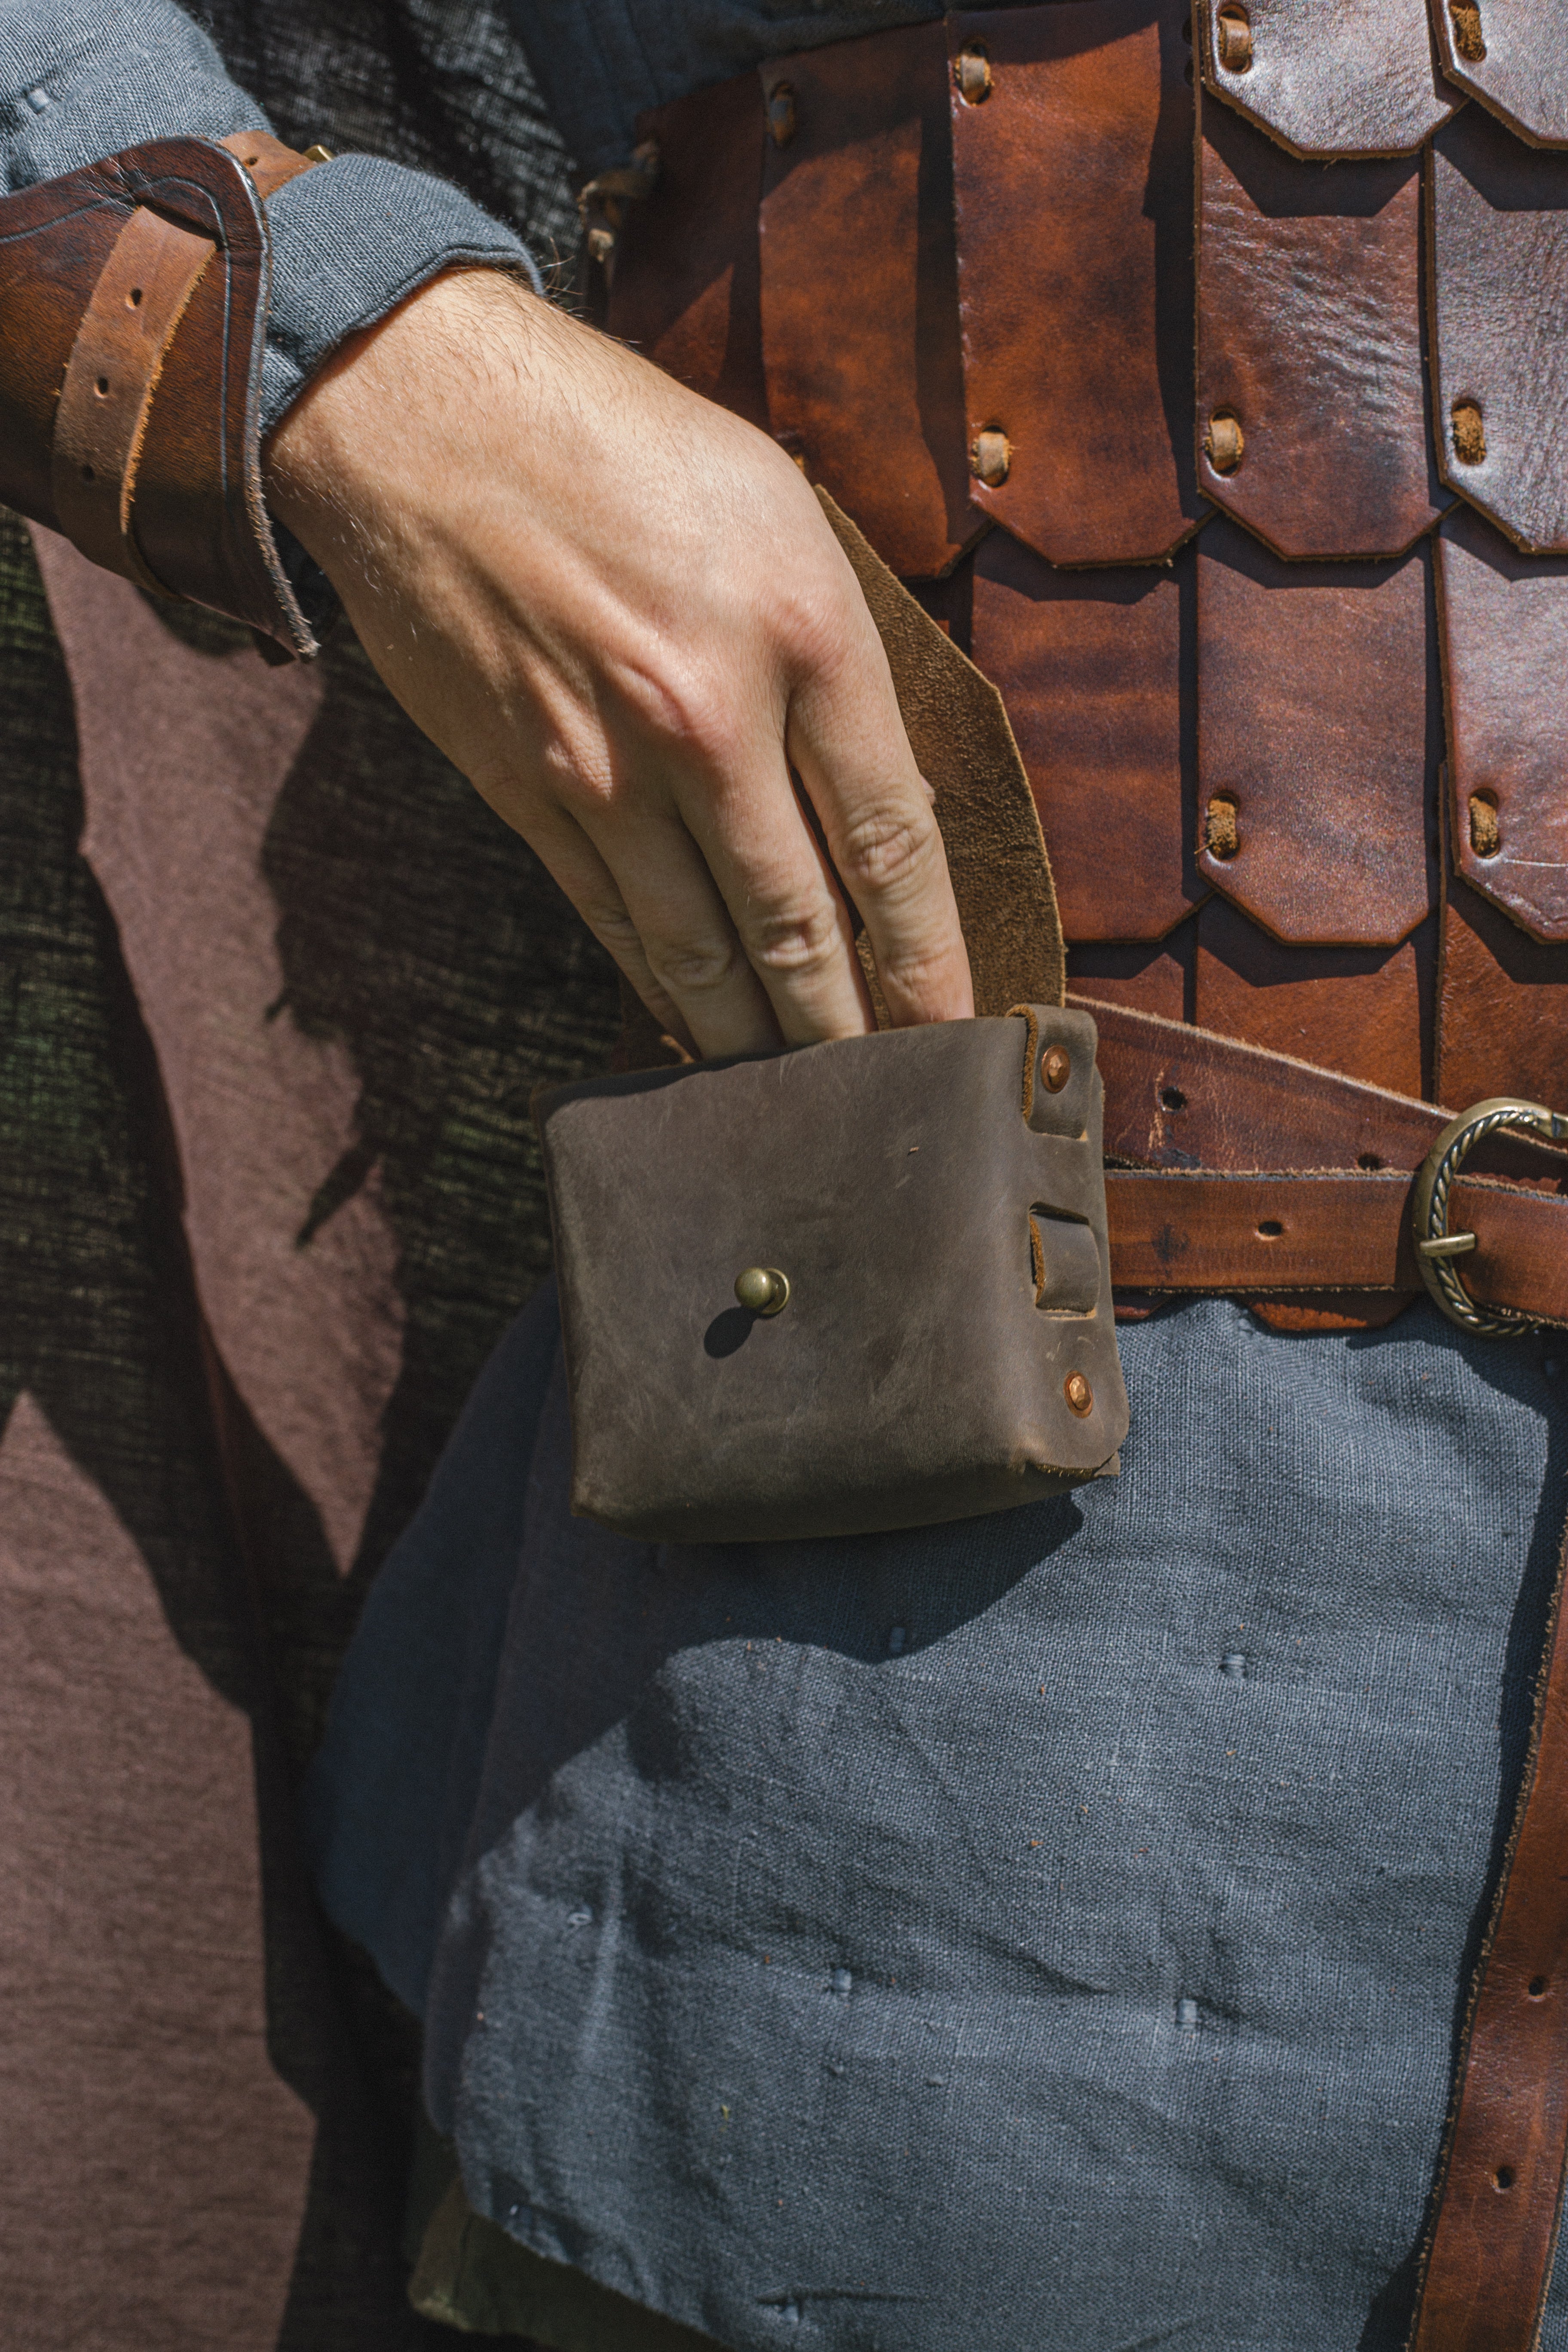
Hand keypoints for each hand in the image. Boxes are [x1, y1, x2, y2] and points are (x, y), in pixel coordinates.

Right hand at [264, 266, 972, 1056]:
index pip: (894, 842)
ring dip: (757, 1039)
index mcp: (803, 633)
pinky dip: (661, 991)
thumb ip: (837, 655)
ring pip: (703, 952)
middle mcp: (711, 717)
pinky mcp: (527, 791)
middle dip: (851, 1032)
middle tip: (885, 1099)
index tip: (959, 1030)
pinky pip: (613, 924)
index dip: (933, 959)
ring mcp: (608, 767)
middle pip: (804, 926)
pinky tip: (696, 1029)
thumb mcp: (776, 512)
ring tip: (796, 1097)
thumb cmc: (619, 443)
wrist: (423, 416)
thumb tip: (878, 792)